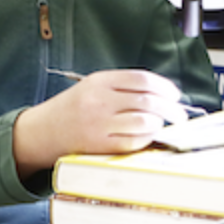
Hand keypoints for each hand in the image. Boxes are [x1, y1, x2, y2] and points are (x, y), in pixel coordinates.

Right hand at [13, 69, 187, 178]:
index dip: (165, 87)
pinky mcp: (100, 145)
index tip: (175, 95)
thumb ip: (121, 87)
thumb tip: (161, 95)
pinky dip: (148, 138)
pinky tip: (148, 136)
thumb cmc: (71, 109)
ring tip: (163, 125)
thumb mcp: (91, 87)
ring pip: (145, 121)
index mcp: (98, 81)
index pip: (142, 79)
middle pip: (148, 101)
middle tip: (180, 115)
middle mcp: (99, 100)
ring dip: (160, 124)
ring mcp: (100, 124)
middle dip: (172, 109)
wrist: (43, 130)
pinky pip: (135, 141)